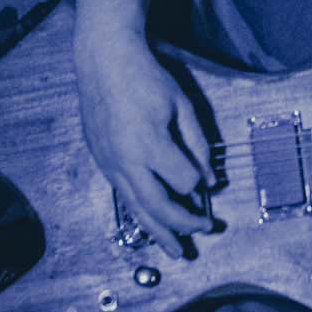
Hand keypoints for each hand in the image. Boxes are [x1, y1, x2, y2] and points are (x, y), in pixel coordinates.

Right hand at [73, 27, 216, 241]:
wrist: (104, 61)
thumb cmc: (145, 78)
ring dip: (158, 232)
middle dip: (182, 226)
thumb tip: (210, 180)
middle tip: (203, 234)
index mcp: (148, 144)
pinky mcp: (101, 161)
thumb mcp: (182, 105)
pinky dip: (141, 212)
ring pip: (136, 208)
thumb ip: (198, 144)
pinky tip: (152, 221)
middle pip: (157, 207)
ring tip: (176, 250)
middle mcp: (125, 160)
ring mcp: (109, 163)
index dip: (198, 182)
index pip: (183, 181)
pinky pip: (123, 195)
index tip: (206, 179)